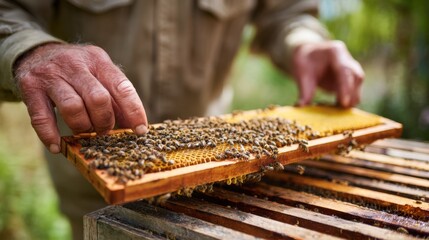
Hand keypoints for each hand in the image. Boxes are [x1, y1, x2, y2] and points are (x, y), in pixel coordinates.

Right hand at [15, 43, 147, 152]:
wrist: (36, 52)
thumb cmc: (78, 71)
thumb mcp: (98, 74)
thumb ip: (115, 97)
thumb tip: (134, 126)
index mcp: (98, 60)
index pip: (122, 87)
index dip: (134, 111)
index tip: (140, 131)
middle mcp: (75, 64)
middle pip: (98, 98)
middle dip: (104, 121)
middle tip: (104, 131)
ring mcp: (51, 74)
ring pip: (72, 107)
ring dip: (82, 127)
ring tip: (84, 131)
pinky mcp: (30, 86)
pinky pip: (42, 117)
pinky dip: (50, 136)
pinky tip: (57, 146)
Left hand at [292, 40, 363, 107]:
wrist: (307, 55)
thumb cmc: (303, 61)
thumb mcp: (300, 73)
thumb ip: (304, 90)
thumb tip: (301, 106)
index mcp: (335, 52)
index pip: (345, 70)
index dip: (346, 87)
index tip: (343, 103)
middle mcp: (347, 59)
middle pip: (356, 77)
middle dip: (351, 95)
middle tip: (339, 109)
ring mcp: (351, 70)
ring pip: (357, 86)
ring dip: (350, 99)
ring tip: (334, 109)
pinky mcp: (350, 80)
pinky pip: (353, 92)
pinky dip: (347, 101)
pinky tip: (335, 108)